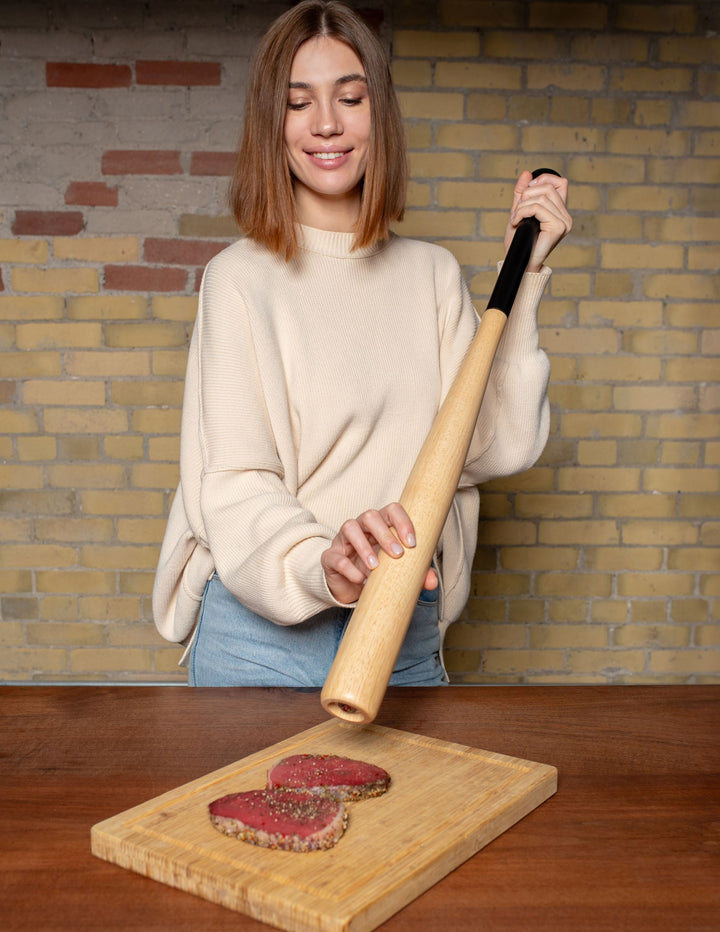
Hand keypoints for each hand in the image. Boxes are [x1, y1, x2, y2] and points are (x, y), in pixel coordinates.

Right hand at [321, 502, 437, 603]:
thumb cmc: (378, 571)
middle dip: (385, 535)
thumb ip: (416, 574)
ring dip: (363, 546)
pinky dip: (348, 567)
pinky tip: (360, 579)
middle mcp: (362, 527)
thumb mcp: (398, 572)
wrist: (350, 588)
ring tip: (374, 567)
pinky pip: (335, 556)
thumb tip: (431, 581)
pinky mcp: (330, 557)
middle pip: (370, 516)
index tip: (413, 544)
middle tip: (397, 555)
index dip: (403, 522)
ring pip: (350, 527)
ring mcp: (343, 540)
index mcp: (382, 524)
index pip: (392, 510)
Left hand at [504, 170, 571, 271]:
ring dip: (521, 206)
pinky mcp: (558, 228)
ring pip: (542, 197)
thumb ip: (523, 193)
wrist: (518, 263)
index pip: (560, 182)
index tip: (527, 193)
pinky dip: (522, 212)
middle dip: (527, 194)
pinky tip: (516, 222)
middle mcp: (566, 216)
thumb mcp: (519, 212)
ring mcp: (564, 222)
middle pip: (548, 187)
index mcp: (560, 211)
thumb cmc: (520, 242)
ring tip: (515, 219)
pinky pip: (538, 208)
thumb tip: (527, 173)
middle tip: (517, 210)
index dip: (543, 180)